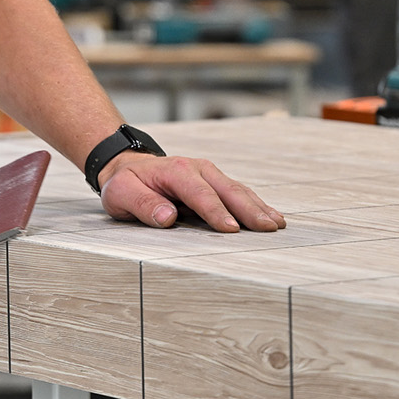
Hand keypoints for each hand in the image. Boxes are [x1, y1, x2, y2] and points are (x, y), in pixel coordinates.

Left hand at [97, 153, 285, 232]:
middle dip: (249, 210)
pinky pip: (238, 192)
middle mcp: (198, 168)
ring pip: (238, 190)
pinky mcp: (215, 182)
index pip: (200, 194)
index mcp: (175, 171)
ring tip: (277, 224)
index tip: (231, 230)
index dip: (216, 212)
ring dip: (258, 207)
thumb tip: (167, 217)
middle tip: (268, 228)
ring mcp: (209, 173)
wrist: (129, 168)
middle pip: (227, 190)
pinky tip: (271, 216)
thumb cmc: (127, 185)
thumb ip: (143, 205)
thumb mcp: (122, 194)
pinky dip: (256, 204)